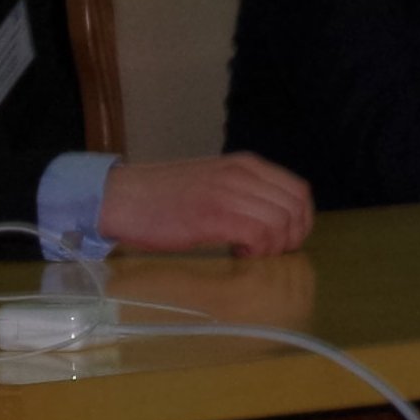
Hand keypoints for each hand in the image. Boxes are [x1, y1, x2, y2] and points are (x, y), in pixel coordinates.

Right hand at [95, 154, 313, 256]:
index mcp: (245, 165)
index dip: (300, 222)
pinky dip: (256, 251)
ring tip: (246, 253)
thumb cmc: (162, 198)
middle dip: (290, 239)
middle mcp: (242, 174)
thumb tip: (275, 222)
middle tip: (264, 252)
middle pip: (297, 208)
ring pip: (282, 223)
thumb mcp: (213, 183)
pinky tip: (235, 254)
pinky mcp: (213, 214)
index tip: (281, 241)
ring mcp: (228, 192)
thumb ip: (244, 193)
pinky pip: (259, 234)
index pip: (299, 191)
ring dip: (271, 247)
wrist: (120, 198)